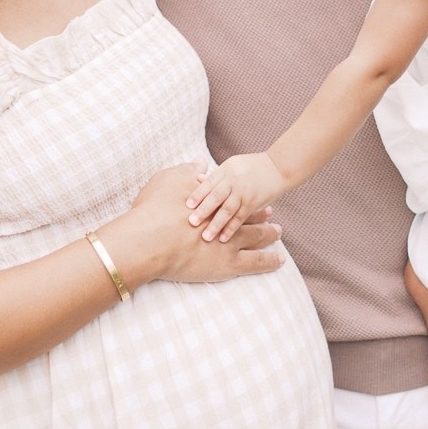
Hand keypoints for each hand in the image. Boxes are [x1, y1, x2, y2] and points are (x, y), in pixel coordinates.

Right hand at [103, 164, 282, 289]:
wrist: (148, 241)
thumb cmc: (152, 212)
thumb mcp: (166, 182)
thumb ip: (185, 172)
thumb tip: (200, 164)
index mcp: (212, 200)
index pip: (231, 196)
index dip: (243, 195)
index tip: (252, 194)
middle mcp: (225, 218)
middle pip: (248, 214)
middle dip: (260, 213)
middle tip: (271, 212)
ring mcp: (230, 241)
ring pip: (256, 236)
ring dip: (268, 233)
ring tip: (278, 232)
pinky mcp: (229, 264)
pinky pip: (256, 262)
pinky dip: (269, 261)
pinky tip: (279, 260)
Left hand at [187, 153, 286, 241]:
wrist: (279, 167)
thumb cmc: (252, 166)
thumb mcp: (232, 165)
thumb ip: (216, 175)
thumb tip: (196, 180)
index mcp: (226, 170)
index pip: (208, 183)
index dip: (197, 195)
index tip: (186, 206)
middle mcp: (234, 181)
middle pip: (216, 197)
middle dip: (203, 210)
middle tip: (191, 222)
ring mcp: (245, 192)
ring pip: (228, 210)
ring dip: (216, 224)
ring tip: (206, 236)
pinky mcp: (254, 203)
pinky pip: (241, 217)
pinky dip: (232, 228)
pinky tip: (223, 238)